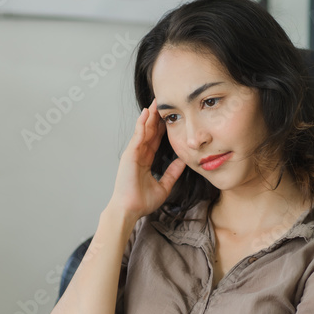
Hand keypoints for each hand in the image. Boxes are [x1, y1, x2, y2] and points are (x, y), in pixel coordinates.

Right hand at [108, 98, 186, 220]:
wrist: (130, 210)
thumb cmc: (142, 202)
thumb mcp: (164, 186)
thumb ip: (172, 173)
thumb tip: (183, 162)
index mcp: (145, 161)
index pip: (155, 141)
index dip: (161, 129)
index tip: (169, 117)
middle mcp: (138, 155)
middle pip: (149, 132)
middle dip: (155, 118)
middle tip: (163, 103)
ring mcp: (133, 154)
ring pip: (143, 131)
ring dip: (149, 116)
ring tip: (155, 103)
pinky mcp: (129, 155)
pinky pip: (137, 136)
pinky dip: (141, 124)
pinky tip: (146, 114)